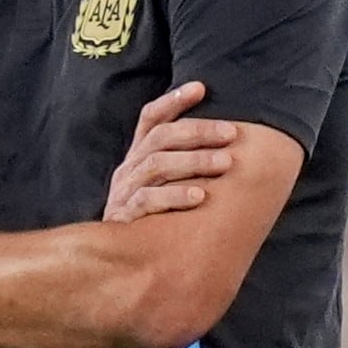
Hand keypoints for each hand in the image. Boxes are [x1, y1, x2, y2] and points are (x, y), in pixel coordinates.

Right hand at [104, 81, 236, 222]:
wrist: (116, 260)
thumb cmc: (153, 217)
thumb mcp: (163, 186)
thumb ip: (185, 165)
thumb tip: (230, 144)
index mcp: (138, 155)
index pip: (151, 118)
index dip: (173, 100)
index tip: (201, 87)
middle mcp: (129, 167)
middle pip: (161, 137)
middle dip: (198, 131)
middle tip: (231, 134)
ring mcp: (124, 190)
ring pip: (157, 164)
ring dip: (194, 161)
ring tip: (226, 163)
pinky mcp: (124, 215)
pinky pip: (148, 200)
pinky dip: (175, 196)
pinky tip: (200, 195)